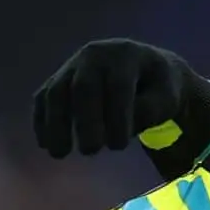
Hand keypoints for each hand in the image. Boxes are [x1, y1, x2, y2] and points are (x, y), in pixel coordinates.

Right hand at [32, 39, 209, 158]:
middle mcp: (95, 56)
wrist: (144, 69)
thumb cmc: (157, 88)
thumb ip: (152, 110)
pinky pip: (43, 98)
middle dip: (85, 121)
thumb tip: (126, 123)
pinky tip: (46, 144)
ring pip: (57, 91)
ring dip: (55, 124)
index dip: (116, 116)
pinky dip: (42, 120)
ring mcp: (73, 66)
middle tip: (90, 151)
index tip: (119, 147)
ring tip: (58, 153)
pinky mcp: (58, 79)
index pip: (118, 86)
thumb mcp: (167, 97)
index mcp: (126, 56)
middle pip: (83, 87)